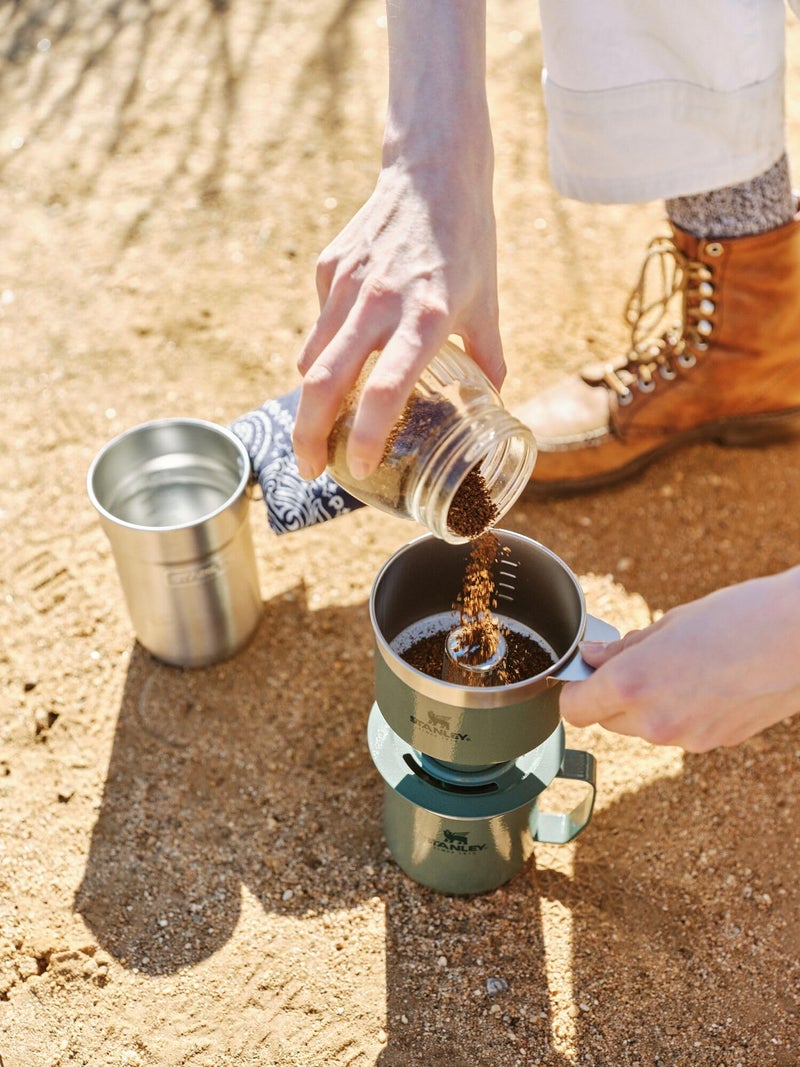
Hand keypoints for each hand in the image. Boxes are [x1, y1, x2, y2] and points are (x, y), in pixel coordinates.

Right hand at [292, 0, 503, 481]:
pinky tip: (344, 356)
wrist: (434, 170)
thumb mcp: (488, 302)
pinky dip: (324, 353)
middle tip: (310, 469)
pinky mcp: (329, 267)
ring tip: (321, 429)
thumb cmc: (468, 240)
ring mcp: (347, 283)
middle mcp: (380, 302)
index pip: (387, 389)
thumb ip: (489, 357)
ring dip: (312, 402)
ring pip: (313, 359)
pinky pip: (319, 325)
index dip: (368, 435)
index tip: (359, 466)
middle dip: (308, 436)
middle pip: (325, 384)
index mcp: (427, 317)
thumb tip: (493, 403)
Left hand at [559, 567, 799, 751]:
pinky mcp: (716, 744)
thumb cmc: (741, 618)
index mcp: (633, 684)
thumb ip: (624, 648)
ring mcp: (687, 739)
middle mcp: (654, 721)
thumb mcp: (670, 623)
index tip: (584, 674)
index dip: (576, 690)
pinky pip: (680, 732)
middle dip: (612, 697)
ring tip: (682, 668)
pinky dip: (682, 713)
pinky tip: (707, 683)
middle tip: (638, 662)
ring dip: (647, 706)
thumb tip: (593, 657)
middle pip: (607, 721)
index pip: (575, 709)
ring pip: (643, 730)